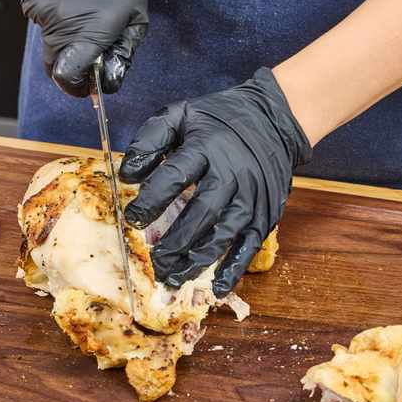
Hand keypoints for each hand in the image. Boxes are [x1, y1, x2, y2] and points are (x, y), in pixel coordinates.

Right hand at [20, 0, 148, 96]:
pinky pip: (42, 20)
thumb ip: (121, 52)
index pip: (69, 78)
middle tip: (89, 47)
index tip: (85, 84)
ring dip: (65, 35)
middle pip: (55, 66)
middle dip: (71, 64)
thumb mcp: (136, 13)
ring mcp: (41, 10)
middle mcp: (62, 23)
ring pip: (49, 41)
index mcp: (93, 29)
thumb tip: (105, 80)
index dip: (77, 87)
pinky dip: (55, 14)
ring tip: (83, 4)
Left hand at [119, 68, 311, 294]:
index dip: (152, 201)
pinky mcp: (266, 212)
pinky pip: (251, 245)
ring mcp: (252, 196)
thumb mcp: (181, 114)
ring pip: (225, 233)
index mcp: (206, 147)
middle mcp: (232, 173)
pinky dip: (235, 268)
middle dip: (175, 241)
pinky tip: (217, 287)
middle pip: (201, 212)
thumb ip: (150, 139)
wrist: (274, 118)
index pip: (175, 177)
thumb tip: (127, 174)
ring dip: (198, 259)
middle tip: (155, 260)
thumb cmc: (219, 120)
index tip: (133, 219)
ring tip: (174, 276)